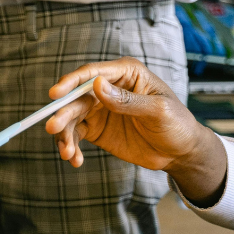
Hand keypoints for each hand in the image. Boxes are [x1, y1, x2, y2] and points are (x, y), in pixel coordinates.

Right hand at [44, 58, 226, 205]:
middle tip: (53, 129)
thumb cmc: (177, 124)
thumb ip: (127, 100)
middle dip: (62, 114)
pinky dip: (71, 146)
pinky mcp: (95, 128)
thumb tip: (97, 86)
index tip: (55, 94)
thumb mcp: (157, 111)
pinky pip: (76, 134)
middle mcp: (107, 88)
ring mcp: (99, 108)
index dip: (70, 82)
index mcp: (125, 74)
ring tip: (67, 153)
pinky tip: (75, 159)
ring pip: (71, 117)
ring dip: (64, 134)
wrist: (181, 153)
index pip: (91, 73)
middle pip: (75, 97)